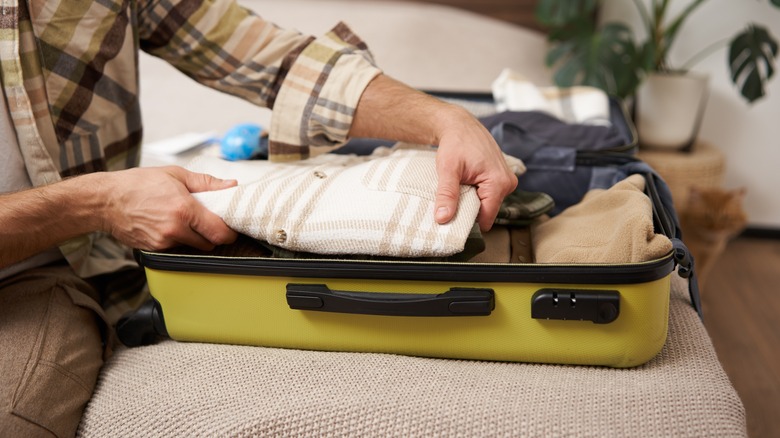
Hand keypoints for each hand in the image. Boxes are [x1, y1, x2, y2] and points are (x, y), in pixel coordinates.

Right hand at [102, 166, 237, 250]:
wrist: (105, 201)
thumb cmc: (138, 184)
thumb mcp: (175, 175)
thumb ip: (207, 183)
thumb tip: (231, 186)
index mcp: (184, 209)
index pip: (220, 232)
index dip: (230, 232)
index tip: (231, 226)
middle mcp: (175, 229)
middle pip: (210, 243)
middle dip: (213, 234)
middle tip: (209, 220)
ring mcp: (163, 242)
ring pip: (194, 246)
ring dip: (195, 237)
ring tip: (184, 219)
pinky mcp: (154, 250)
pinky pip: (177, 248)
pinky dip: (179, 240)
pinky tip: (169, 225)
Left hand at [349, 74, 516, 230]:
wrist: (460, 124)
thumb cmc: (455, 143)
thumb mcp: (448, 169)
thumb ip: (447, 195)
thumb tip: (443, 219)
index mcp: (498, 183)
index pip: (486, 218)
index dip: (468, 222)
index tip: (451, 222)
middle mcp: (508, 183)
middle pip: (487, 211)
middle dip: (469, 211)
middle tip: (451, 202)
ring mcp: (507, 180)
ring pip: (487, 203)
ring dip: (472, 201)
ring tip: (458, 189)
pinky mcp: (502, 177)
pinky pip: (489, 194)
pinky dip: (475, 193)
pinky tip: (465, 185)